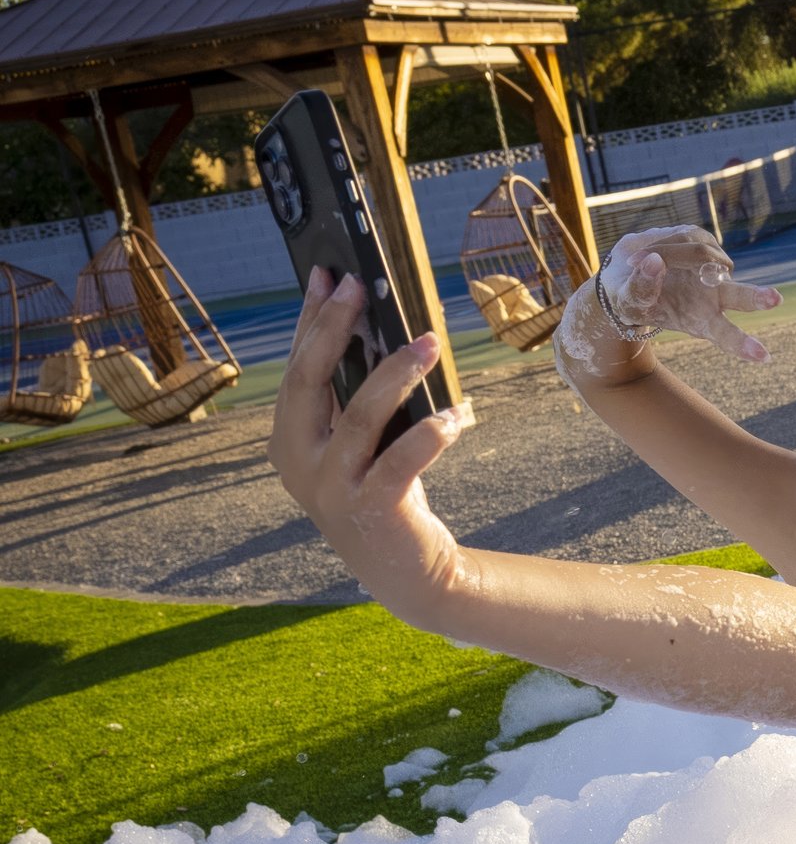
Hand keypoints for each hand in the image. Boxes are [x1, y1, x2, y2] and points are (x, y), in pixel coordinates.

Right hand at [268, 269, 467, 618]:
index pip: (296, 366)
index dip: (310, 319)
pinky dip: (433, 431)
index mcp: (288, 439)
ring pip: (360, 415)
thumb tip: (377, 324)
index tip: (327, 273)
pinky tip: (460, 413)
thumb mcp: (361, 442)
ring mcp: (332, 487)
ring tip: (430, 341)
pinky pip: (403, 459)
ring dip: (397, 372)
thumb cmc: (384, 489)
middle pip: (309, 381)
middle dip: (334, 328)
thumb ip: (356, 394)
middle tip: (361, 287)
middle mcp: (298, 462)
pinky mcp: (374, 507)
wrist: (404, 569)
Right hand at [554, 224, 781, 386]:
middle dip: (756, 297)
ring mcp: (714, 268)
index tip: (764, 357)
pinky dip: (667, 243)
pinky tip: (654, 251)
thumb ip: (639, 289)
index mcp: (701, 321)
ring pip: (701, 255)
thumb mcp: (627, 303)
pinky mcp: (706, 243)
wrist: (627, 274)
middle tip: (775, 298)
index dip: (742, 345)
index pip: (725, 335)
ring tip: (639, 261)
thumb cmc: (630, 298)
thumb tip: (655, 262)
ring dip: (669, 254)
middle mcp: (715, 296)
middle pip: (739, 296)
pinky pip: (689, 238)